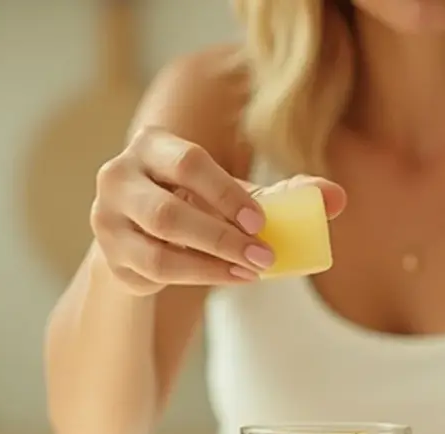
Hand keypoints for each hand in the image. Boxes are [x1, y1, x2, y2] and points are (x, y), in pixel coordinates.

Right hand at [90, 126, 345, 294]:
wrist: (143, 236)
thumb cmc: (197, 203)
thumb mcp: (236, 194)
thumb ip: (286, 194)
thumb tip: (337, 199)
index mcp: (153, 145)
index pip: (188, 163)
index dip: (226, 193)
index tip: (262, 222)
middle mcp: (119, 176)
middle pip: (168, 211)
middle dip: (222, 236)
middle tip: (266, 255)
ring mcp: (106, 218)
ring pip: (161, 246)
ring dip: (213, 261)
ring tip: (254, 269)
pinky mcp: (112, 256)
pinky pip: (157, 270)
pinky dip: (200, 276)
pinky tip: (234, 276)